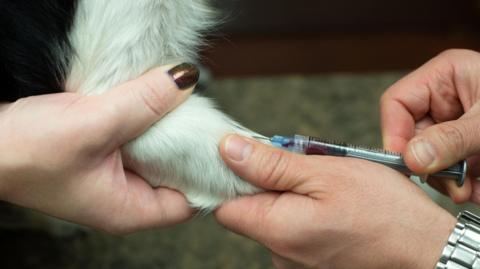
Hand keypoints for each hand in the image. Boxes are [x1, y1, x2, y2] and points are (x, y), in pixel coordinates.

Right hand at [0, 64, 197, 233]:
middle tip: (202, 114)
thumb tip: (182, 80)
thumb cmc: (23, 152)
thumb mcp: (94, 124)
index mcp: (128, 210)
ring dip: (165, 128)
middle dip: (189, 144)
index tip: (219, 141)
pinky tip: (150, 102)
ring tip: (179, 104)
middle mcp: (124, 198)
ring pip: (156, 153)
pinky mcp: (103, 154)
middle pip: (175, 174)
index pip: (189, 199)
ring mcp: (113, 176)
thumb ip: (143, 102)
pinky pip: (136, 139)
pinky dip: (145, 120)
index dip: (207, 173)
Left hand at [215, 135, 455, 268]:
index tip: (253, 157)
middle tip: (304, 166)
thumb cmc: (384, 212)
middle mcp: (279, 254)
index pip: (224, 205)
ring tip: (325, 187)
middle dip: (268, 182)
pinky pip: (293, 230)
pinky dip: (304, 211)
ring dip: (290, 195)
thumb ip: (270, 164)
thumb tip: (229, 149)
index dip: (232, 177)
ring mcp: (295, 263)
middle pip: (250, 210)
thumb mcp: (325, 173)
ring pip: (274, 217)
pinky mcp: (310, 263)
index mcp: (276, 230)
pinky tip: (330, 205)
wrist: (424, 250)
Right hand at [381, 49, 479, 202]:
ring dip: (447, 179)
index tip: (406, 162)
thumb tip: (412, 158)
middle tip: (450, 183)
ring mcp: (454, 125)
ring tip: (469, 189)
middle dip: (429, 163)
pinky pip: (449, 168)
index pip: (397, 102)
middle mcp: (445, 99)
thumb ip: (453, 138)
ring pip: (428, 157)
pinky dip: (461, 184)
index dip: (395, 132)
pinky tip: (477, 188)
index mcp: (445, 76)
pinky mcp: (465, 147)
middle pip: (411, 133)